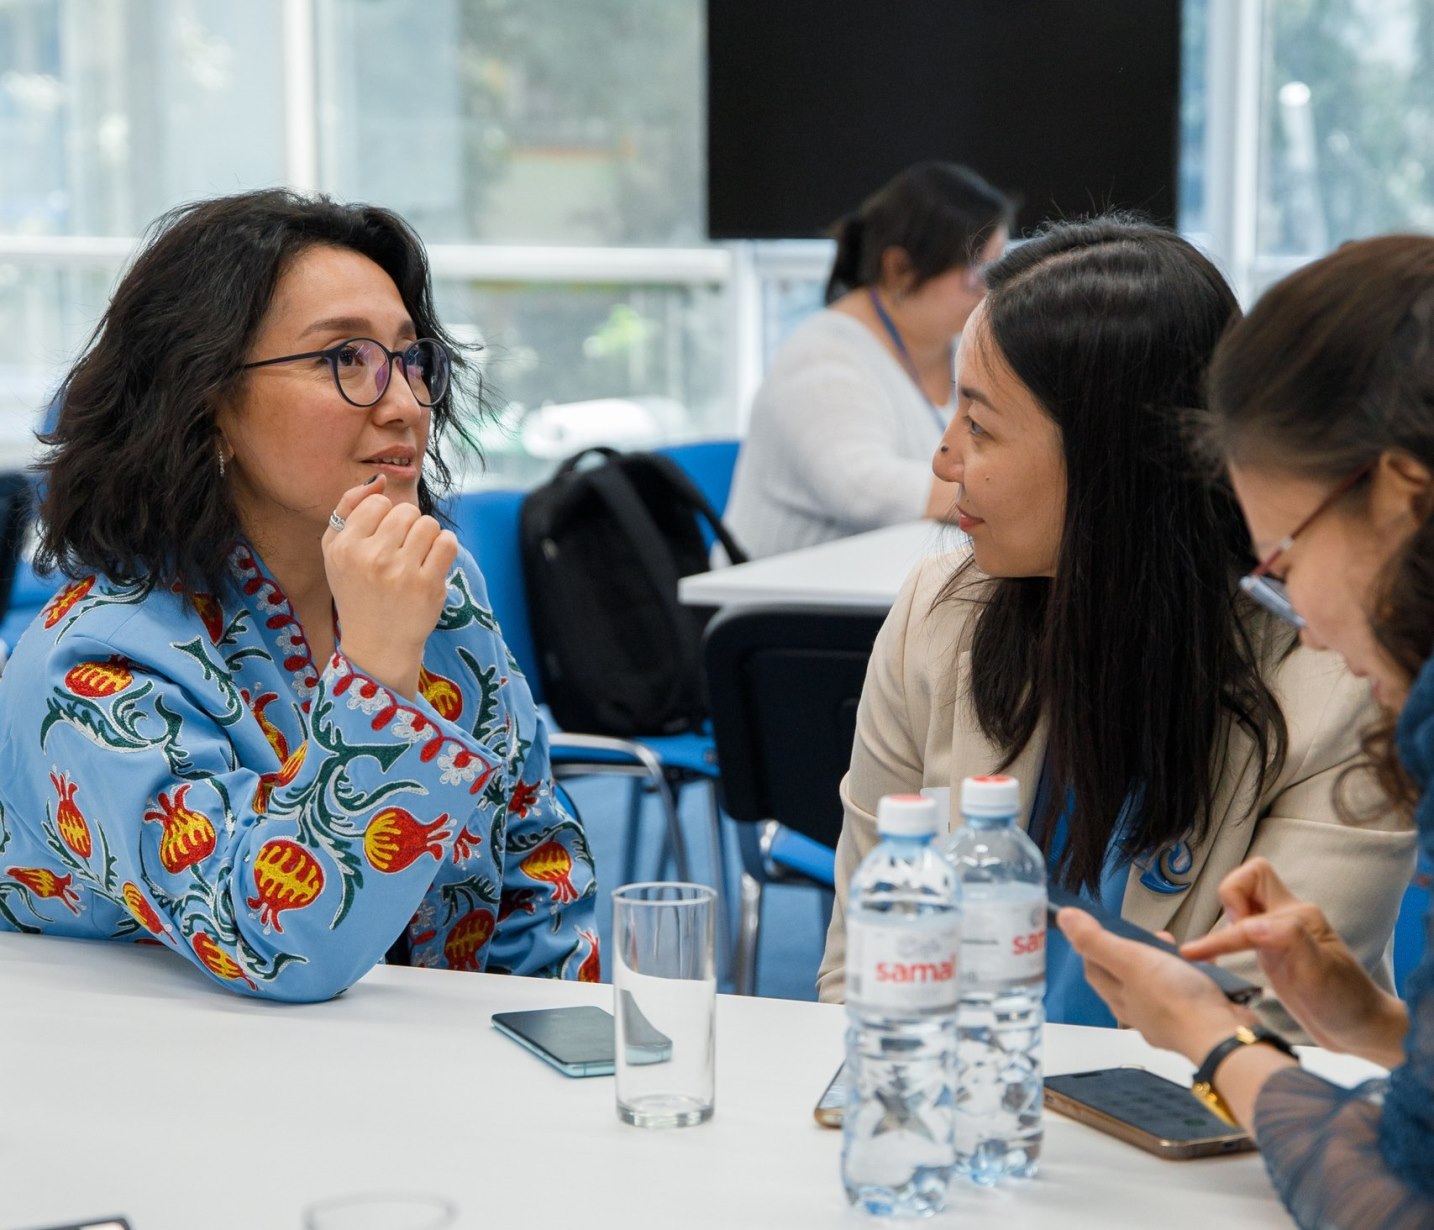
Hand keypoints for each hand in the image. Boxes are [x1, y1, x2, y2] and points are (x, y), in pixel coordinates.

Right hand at [323, 475, 458, 699]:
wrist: (376, 644)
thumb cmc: (356, 591)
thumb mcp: (335, 551)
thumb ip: (349, 508)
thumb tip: (378, 479)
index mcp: (344, 547)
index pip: (378, 504)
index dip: (385, 519)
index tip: (382, 541)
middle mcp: (370, 558)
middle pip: (406, 512)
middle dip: (409, 527)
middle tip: (402, 552)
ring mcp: (401, 573)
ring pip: (429, 524)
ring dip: (428, 537)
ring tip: (417, 557)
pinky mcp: (428, 586)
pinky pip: (447, 542)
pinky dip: (445, 547)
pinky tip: (434, 561)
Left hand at [1057, 907, 1252, 1064]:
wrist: (1223, 1037)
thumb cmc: (1176, 1001)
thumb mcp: (1131, 960)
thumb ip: (1097, 941)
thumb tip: (1064, 919)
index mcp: (1117, 997)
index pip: (1093, 968)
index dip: (1096, 944)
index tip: (1108, 926)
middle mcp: (1138, 1011)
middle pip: (1127, 974)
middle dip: (1138, 949)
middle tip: (1154, 937)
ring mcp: (1167, 1017)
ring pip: (1158, 982)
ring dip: (1166, 961)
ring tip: (1179, 949)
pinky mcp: (1195, 1018)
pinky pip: (1187, 992)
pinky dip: (1192, 975)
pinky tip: (1202, 967)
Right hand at [1179, 858, 1406, 1065]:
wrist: (1359, 1029)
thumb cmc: (1346, 1000)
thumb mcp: (1320, 969)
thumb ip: (1288, 938)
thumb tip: (1247, 924)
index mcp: (1298, 914)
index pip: (1252, 884)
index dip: (1234, 907)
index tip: (1233, 936)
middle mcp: (1285, 918)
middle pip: (1245, 880)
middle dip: (1229, 899)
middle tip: (1228, 936)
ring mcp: (1276, 936)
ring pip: (1239, 904)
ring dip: (1223, 920)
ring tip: (1214, 949)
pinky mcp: (1270, 954)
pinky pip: (1239, 931)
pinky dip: (1223, 939)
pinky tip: (1216, 958)